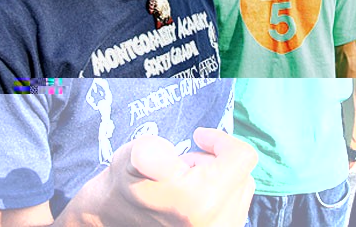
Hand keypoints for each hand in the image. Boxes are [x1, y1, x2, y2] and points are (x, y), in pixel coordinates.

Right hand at [64, 128, 256, 226]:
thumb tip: (167, 158)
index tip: (198, 136)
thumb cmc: (125, 184)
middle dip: (214, 161)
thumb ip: (150, 155)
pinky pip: (236, 206)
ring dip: (217, 178)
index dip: (220, 140)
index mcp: (202, 202)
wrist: (112, 220)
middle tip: (183, 165)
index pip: (242, 158)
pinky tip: (191, 198)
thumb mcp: (132, 159)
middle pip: (242, 173)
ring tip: (185, 182)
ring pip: (241, 189)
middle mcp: (218, 224)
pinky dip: (219, 195)